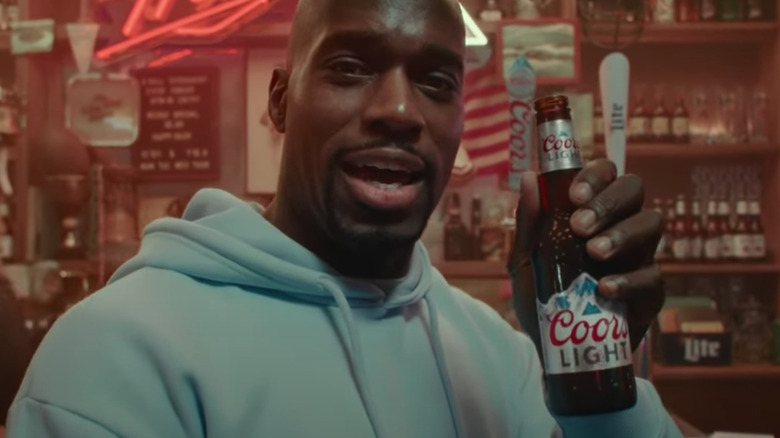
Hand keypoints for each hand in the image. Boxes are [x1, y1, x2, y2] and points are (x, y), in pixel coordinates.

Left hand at [507, 159, 664, 353]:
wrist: (552, 348)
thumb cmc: (543, 296)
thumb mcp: (526, 259)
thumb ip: (529, 222)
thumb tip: (529, 177)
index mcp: (594, 212)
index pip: (607, 175)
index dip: (596, 176)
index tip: (575, 195)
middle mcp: (622, 226)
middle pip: (634, 191)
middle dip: (608, 202)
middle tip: (579, 226)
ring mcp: (640, 258)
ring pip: (651, 224)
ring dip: (622, 234)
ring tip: (594, 252)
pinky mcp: (650, 293)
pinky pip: (652, 278)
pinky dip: (628, 281)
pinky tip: (604, 288)